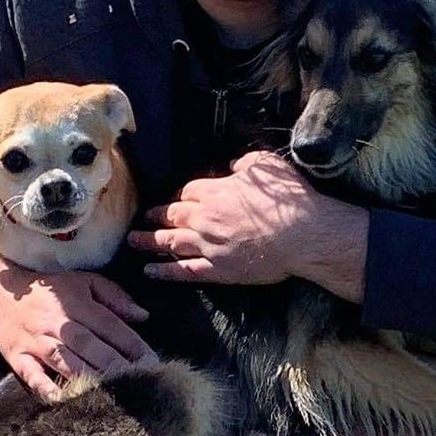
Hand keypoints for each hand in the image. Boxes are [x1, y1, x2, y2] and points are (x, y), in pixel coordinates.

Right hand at [0, 250, 153, 396]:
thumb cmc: (50, 291)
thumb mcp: (83, 282)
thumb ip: (115, 297)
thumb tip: (143, 315)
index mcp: (77, 303)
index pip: (110, 325)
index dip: (132, 344)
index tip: (152, 363)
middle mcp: (58, 322)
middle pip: (89, 345)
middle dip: (114, 364)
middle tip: (138, 383)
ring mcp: (36, 341)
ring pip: (64, 360)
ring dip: (86, 376)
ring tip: (108, 393)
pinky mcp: (17, 356)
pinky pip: (29, 372)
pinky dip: (43, 384)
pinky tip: (60, 398)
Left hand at [129, 150, 369, 300]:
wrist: (302, 236)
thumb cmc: (289, 199)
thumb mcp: (267, 165)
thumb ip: (245, 164)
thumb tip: (234, 167)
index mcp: (214, 191)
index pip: (188, 192)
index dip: (182, 196)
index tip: (178, 200)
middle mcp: (204, 217)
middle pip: (171, 215)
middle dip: (155, 216)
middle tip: (141, 218)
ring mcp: (208, 245)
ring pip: (169, 242)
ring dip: (149, 242)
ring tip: (133, 242)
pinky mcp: (216, 270)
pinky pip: (183, 271)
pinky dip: (164, 272)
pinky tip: (150, 271)